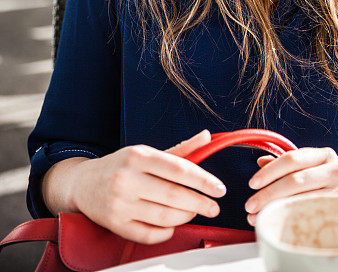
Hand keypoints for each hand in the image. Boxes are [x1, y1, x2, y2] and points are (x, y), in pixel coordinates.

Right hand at [70, 129, 226, 243]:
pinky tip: (173, 225)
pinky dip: (166, 232)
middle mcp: (127, 178)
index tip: (220, 189)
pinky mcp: (115, 224)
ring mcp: (120, 203)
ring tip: (195, 211)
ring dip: (185, 216)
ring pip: (163, 216)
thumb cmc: (121, 166)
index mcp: (138, 156)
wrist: (83, 184)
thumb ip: (180, 149)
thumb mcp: (147, 152)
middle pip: (173, 195)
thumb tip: (207, 137)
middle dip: (199, 203)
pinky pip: (149, 234)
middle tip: (214, 207)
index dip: (203, 180)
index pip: (178, 168)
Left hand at [244, 147, 337, 225]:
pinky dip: (293, 220)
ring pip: (302, 200)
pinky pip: (313, 215)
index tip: (252, 183)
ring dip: (276, 210)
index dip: (270, 171)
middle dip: (268, 193)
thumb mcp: (312, 171)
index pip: (293, 159)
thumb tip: (261, 162)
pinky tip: (280, 224)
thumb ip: (289, 166)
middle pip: (295, 180)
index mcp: (325, 155)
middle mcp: (337, 168)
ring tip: (259, 217)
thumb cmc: (329, 187)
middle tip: (250, 205)